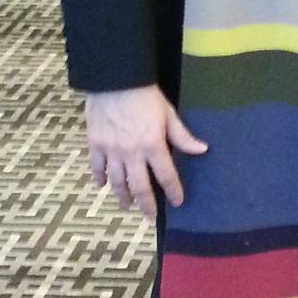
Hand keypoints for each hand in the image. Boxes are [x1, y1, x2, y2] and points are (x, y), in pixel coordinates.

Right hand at [85, 85, 206, 221]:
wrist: (114, 80)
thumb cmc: (144, 95)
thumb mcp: (168, 114)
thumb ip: (182, 136)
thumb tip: (202, 150)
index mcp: (153, 145)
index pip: (167, 176)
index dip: (173, 192)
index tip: (177, 202)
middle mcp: (132, 153)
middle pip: (140, 187)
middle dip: (146, 205)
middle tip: (150, 217)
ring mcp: (111, 150)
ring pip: (116, 182)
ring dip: (122, 196)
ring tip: (127, 205)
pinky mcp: (95, 144)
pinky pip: (96, 167)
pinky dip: (99, 178)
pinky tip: (101, 186)